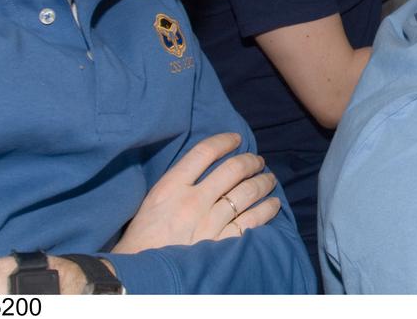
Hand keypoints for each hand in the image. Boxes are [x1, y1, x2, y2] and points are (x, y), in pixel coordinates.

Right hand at [112, 132, 279, 252]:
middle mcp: (193, 201)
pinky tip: (273, 204)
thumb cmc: (143, 240)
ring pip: (247, 192)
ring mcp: (209, 223)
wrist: (143, 276)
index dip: (225, 141)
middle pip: (233, 169)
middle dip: (251, 161)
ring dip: (263, 182)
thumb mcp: (153, 202)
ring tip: (269, 179)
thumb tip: (206, 167)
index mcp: (171, 187)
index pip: (204, 152)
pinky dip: (267, 209)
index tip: (237, 139)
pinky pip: (253, 220)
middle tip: (257, 161)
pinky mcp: (222, 244)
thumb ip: (178, 183)